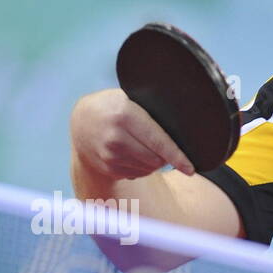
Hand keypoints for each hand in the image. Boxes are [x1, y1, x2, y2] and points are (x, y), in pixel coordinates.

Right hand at [70, 87, 193, 179]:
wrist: (82, 121)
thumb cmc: (114, 106)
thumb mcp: (128, 98)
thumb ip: (150, 112)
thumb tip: (182, 130)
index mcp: (125, 115)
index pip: (158, 141)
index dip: (177, 156)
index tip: (190, 169)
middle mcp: (115, 138)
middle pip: (156, 159)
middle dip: (165, 156)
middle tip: (161, 144)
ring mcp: (110, 156)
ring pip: (148, 168)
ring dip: (154, 162)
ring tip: (142, 145)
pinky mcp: (108, 168)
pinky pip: (138, 174)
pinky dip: (142, 167)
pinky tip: (133, 153)